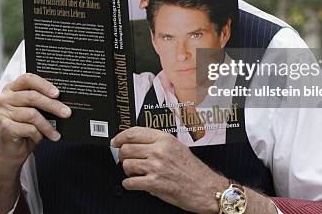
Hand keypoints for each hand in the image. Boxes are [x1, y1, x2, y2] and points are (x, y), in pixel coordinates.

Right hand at [0, 73, 71, 167]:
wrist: (11, 152)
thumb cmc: (25, 128)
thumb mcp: (33, 111)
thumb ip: (41, 101)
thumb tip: (63, 99)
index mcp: (11, 89)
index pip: (28, 79)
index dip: (44, 85)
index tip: (58, 93)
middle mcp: (4, 98)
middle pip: (32, 96)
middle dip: (52, 105)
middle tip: (67, 113)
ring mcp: (2, 113)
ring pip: (32, 114)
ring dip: (47, 126)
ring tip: (56, 134)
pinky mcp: (4, 128)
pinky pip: (28, 128)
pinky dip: (38, 135)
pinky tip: (40, 138)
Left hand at [111, 127, 227, 213]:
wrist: (205, 188)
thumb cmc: (193, 169)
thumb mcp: (177, 146)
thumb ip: (157, 141)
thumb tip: (135, 141)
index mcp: (164, 139)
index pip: (134, 132)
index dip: (120, 137)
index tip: (115, 141)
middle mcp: (159, 151)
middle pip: (126, 148)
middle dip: (123, 155)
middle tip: (126, 159)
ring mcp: (156, 167)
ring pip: (126, 165)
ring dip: (127, 171)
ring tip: (135, 173)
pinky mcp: (154, 183)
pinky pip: (130, 182)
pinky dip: (129, 184)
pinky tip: (135, 183)